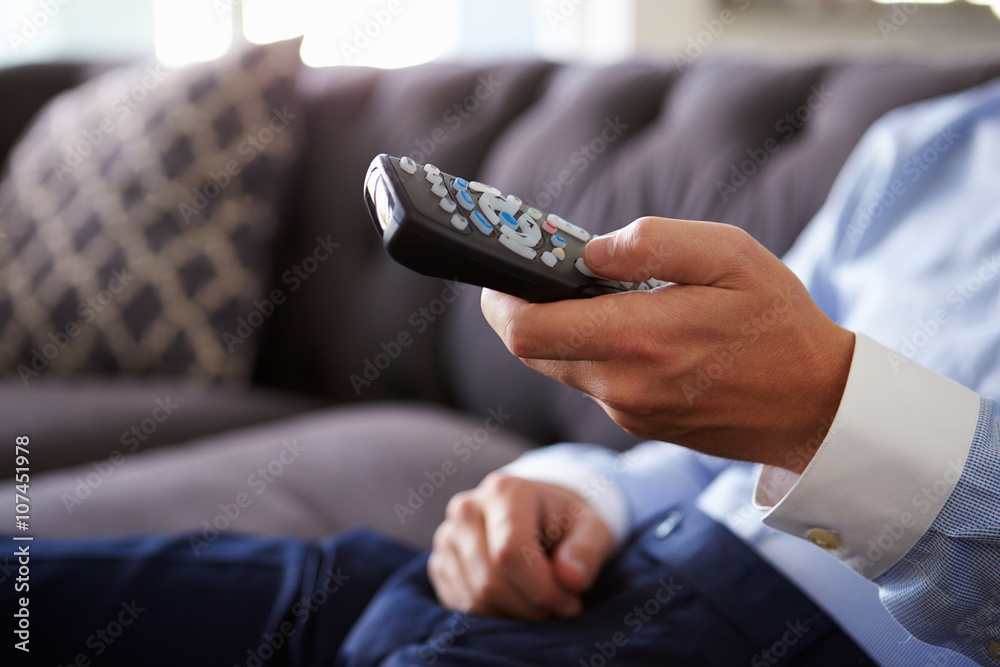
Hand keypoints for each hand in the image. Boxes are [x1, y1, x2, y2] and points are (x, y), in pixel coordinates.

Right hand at [428, 471, 613, 619]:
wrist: (538, 513)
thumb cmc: (567, 521)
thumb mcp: (593, 527)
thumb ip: (586, 551)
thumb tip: (571, 580)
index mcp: (504, 491)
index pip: (510, 552)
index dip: (542, 589)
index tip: (572, 604)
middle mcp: (467, 509)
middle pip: (489, 581)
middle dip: (530, 608)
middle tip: (560, 611)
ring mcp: (448, 537)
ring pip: (473, 599)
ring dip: (514, 617)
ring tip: (542, 607)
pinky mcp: (440, 563)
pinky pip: (461, 606)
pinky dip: (494, 617)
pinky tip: (519, 605)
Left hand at [482, 217, 854, 473]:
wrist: (817, 405)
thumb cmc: (777, 322)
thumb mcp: (730, 256)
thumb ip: (652, 244)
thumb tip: (589, 252)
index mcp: (640, 337)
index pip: (526, 331)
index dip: (499, 300)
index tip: (502, 272)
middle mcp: (623, 384)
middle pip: (530, 352)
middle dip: (522, 311)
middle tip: (545, 276)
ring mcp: (628, 412)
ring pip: (560, 368)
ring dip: (562, 333)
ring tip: (600, 298)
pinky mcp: (638, 425)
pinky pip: (593, 385)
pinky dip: (593, 354)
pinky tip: (633, 332)